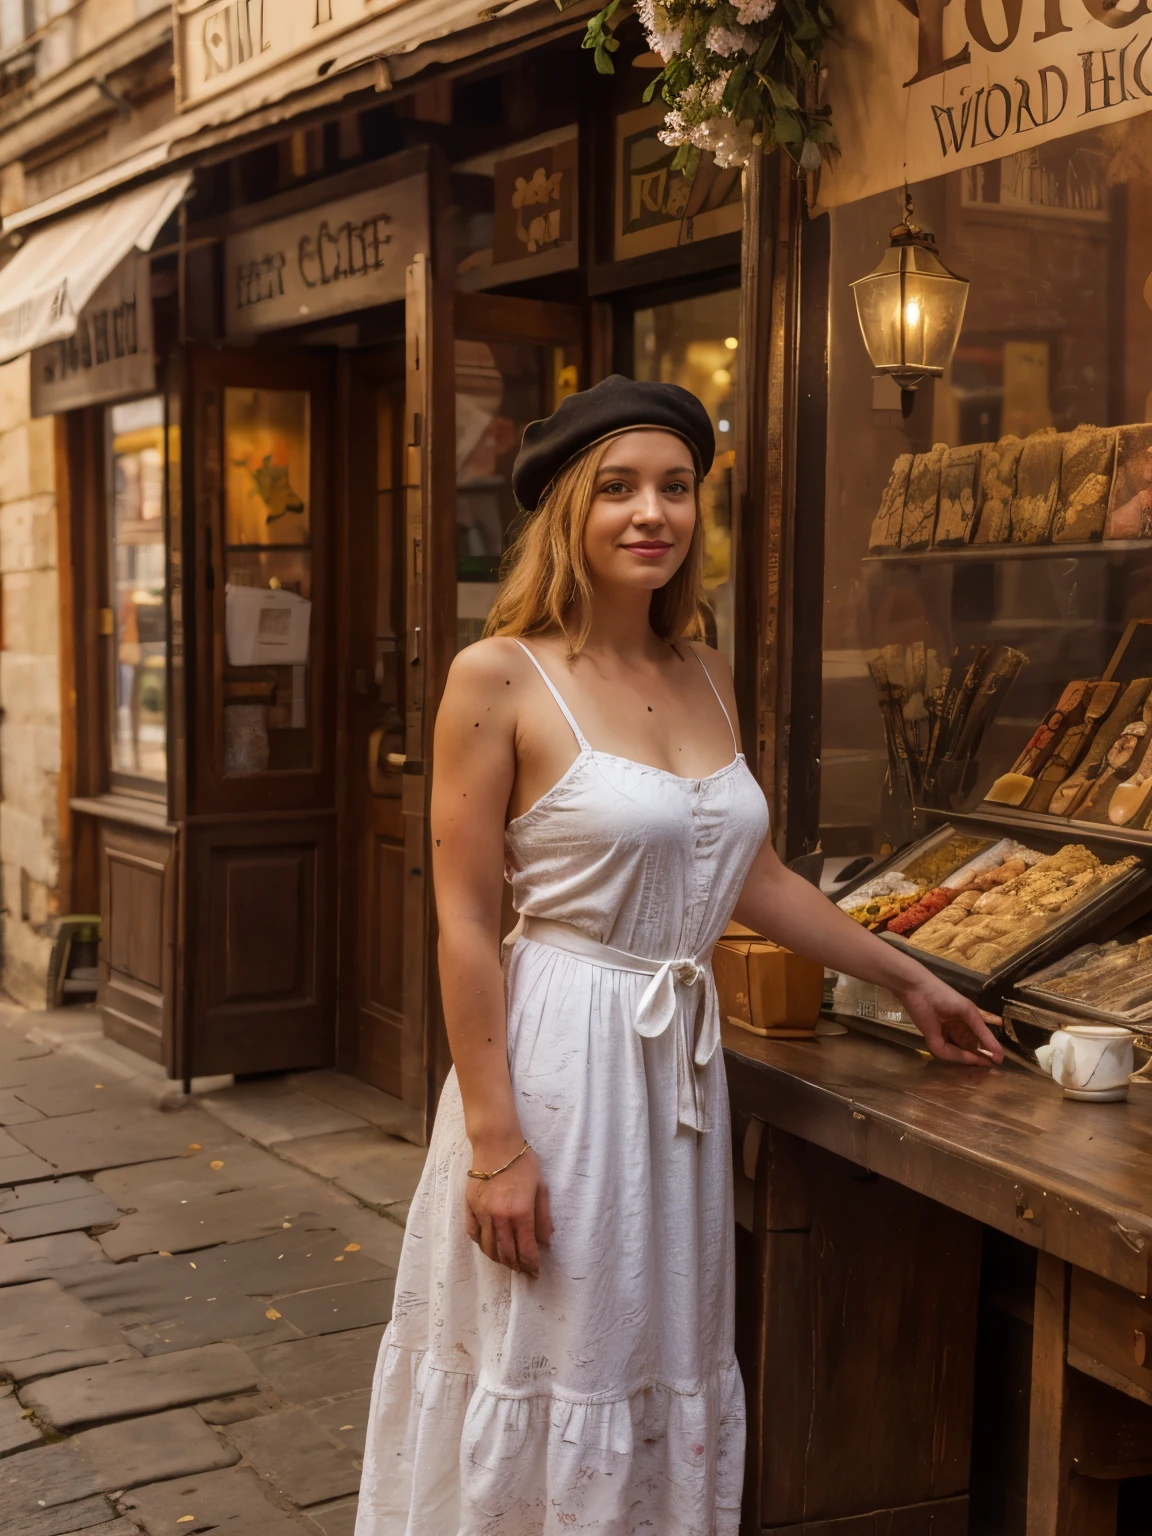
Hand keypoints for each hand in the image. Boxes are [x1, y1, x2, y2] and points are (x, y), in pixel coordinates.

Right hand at [465, 1142, 552, 1276]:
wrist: (496, 1144)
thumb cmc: (523, 1163)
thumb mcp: (541, 1187)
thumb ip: (544, 1217)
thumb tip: (546, 1242)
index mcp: (521, 1212)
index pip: (526, 1249)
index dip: (531, 1264)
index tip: (534, 1272)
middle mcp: (500, 1217)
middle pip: (506, 1253)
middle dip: (515, 1265)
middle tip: (521, 1270)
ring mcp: (482, 1213)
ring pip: (488, 1247)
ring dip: (498, 1259)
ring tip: (506, 1261)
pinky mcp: (469, 1206)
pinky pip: (473, 1233)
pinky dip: (481, 1244)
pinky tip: (488, 1245)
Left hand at [898, 971, 1004, 1066]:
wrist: (919, 990)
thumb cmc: (945, 996)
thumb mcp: (969, 1012)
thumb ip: (982, 1032)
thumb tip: (997, 1051)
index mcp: (965, 1021)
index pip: (980, 1037)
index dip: (989, 1047)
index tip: (1000, 1058)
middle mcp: (955, 1031)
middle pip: (971, 1047)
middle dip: (981, 1055)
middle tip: (995, 1063)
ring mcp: (945, 1037)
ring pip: (961, 1052)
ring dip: (972, 1058)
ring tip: (986, 1063)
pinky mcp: (934, 1041)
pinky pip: (949, 1052)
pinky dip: (961, 1056)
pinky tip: (974, 1058)